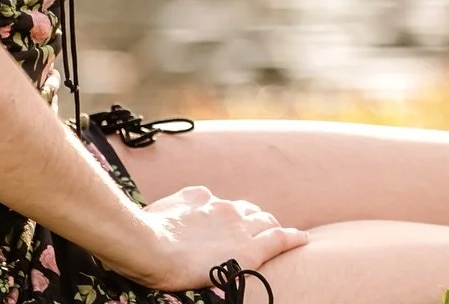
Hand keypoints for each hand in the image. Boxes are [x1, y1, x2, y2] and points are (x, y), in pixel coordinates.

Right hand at [99, 185, 308, 289]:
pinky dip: (292, 237)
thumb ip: (178, 206)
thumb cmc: (146, 232)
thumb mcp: (162, 211)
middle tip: (261, 230)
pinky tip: (302, 238)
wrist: (150, 245)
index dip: (233, 215)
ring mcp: (237, 227)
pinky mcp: (248, 249)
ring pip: (265, 222)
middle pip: (249, 211)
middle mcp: (222, 207)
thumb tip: (185, 207)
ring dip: (273, 227)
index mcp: (201, 198)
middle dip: (256, 219)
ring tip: (283, 235)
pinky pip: (278, 239)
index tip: (234, 223)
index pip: (224, 205)